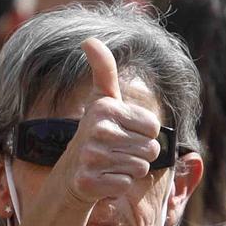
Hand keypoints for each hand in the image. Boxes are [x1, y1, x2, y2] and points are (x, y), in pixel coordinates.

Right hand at [48, 40, 164, 205]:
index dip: (143, 134)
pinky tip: (103, 179)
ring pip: (140, 168)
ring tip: (110, 165)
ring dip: (129, 170)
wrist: (71, 176)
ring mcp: (91, 158)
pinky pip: (126, 184)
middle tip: (116, 152)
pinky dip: (118, 185)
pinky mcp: (88, 183)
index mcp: (105, 109)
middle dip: (138, 154)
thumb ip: (103, 70)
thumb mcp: (102, 100)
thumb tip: (89, 40)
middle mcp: (96, 131)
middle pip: (151, 149)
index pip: (154, 127)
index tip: (122, 133)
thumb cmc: (96, 134)